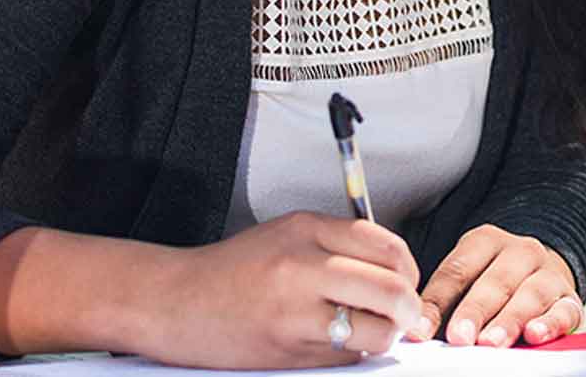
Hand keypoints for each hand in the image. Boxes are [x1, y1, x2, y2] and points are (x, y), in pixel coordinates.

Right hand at [153, 211, 422, 368]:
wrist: (176, 302)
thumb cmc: (233, 270)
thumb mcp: (286, 235)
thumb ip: (338, 244)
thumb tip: (394, 269)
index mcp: (305, 229)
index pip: (386, 245)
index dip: (408, 268)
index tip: (406, 280)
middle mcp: (302, 266)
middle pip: (391, 289)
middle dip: (409, 307)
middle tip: (405, 313)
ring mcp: (296, 311)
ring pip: (376, 330)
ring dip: (385, 335)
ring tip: (373, 331)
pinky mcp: (290, 350)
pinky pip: (346, 355)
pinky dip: (353, 352)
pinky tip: (336, 341)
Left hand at [406, 224, 582, 347]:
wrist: (541, 270)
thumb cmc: (492, 281)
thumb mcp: (467, 279)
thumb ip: (446, 302)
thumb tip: (419, 332)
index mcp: (485, 240)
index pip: (456, 271)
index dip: (436, 303)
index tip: (420, 331)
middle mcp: (520, 251)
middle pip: (494, 282)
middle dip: (474, 311)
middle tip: (458, 337)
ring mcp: (548, 272)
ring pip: (530, 294)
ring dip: (509, 320)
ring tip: (490, 342)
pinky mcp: (570, 298)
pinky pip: (564, 310)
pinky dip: (550, 323)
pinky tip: (535, 335)